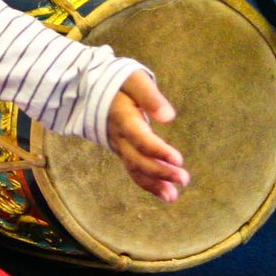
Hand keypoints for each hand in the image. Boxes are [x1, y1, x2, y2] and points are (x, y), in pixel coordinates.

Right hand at [106, 70, 188, 202]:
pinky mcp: (123, 151)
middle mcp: (119, 137)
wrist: (92, 89)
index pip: (140, 140)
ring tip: (173, 195)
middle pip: (138, 160)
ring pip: (135, 170)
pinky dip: (148, 184)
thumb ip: (150, 97)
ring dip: (154, 184)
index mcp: (123, 118)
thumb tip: (169, 117)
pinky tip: (165, 193)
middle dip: (161, 172)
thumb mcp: (134, 80)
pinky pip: (134, 171)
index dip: (159, 151)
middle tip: (184, 179)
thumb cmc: (119, 82)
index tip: (179, 160)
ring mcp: (119, 147)